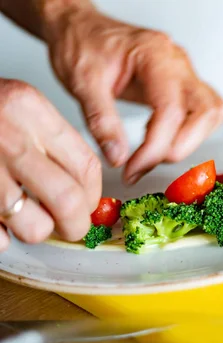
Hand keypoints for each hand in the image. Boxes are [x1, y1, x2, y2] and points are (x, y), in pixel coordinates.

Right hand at [0, 79, 101, 250]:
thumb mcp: (15, 103)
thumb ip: (50, 138)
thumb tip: (84, 188)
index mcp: (28, 108)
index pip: (85, 165)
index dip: (93, 194)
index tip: (88, 204)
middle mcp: (7, 137)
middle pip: (67, 200)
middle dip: (75, 224)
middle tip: (70, 227)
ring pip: (32, 225)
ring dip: (35, 232)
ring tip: (27, 220)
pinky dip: (1, 239)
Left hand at [45, 7, 222, 184]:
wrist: (81, 28)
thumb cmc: (82, 44)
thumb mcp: (81, 81)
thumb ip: (101, 121)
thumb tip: (118, 157)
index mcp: (154, 55)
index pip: (172, 110)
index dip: (156, 147)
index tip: (133, 168)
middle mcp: (178, 62)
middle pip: (206, 112)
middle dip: (181, 146)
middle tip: (147, 162)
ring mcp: (186, 72)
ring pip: (213, 113)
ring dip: (191, 141)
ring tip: (155, 152)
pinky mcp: (185, 84)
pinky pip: (207, 112)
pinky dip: (193, 132)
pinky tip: (164, 139)